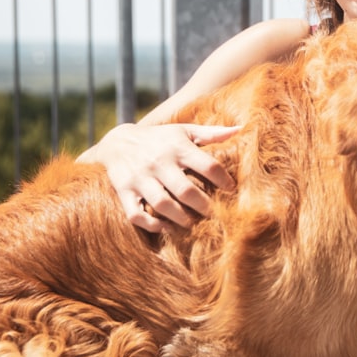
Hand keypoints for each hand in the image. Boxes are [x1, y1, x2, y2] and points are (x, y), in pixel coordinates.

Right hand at [78, 123, 239, 231]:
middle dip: (203, 206)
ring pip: (162, 204)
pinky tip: (166, 227)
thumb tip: (240, 130)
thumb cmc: (160, 139)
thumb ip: (211, 133)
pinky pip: (136, 215)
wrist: (117, 142)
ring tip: (192, 223)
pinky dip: (152, 225)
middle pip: (186, 190)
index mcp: (178, 147)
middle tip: (214, 214)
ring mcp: (140, 179)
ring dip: (181, 218)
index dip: (224, 180)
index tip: (231, 190)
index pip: (207, 165)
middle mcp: (159, 163)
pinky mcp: (124, 192)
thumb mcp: (184, 131)